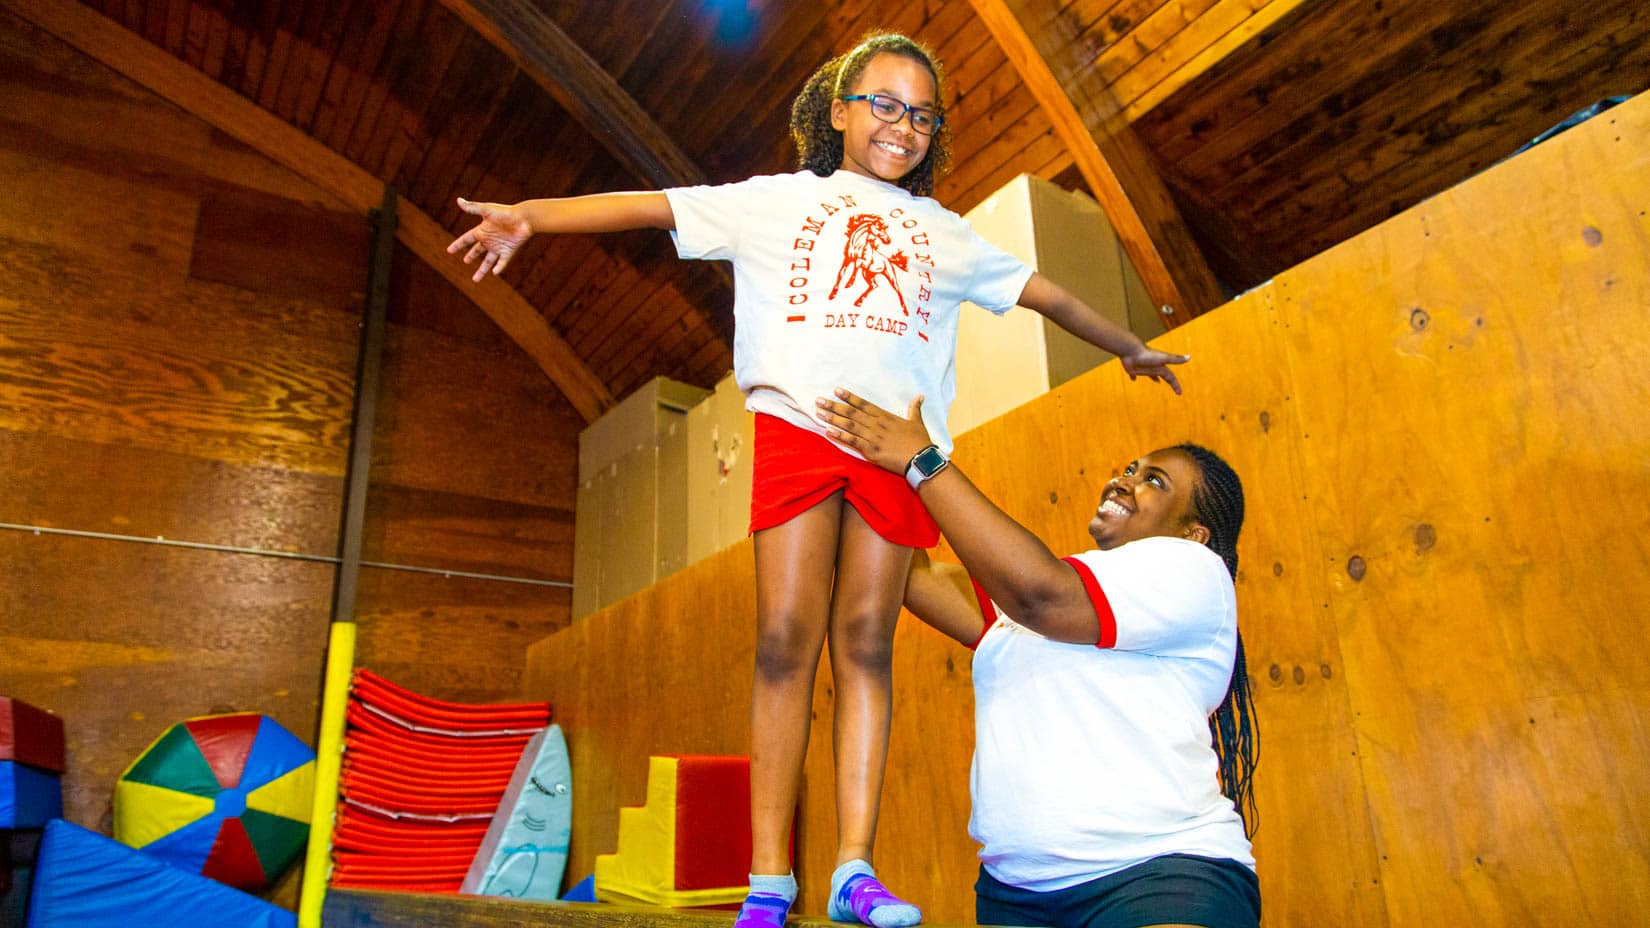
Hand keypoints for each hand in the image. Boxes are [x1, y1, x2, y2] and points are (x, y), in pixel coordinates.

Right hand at [447, 198, 532, 281]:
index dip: (458, 245)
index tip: (449, 251)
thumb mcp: (486, 210)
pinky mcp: (509, 251)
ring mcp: (499, 246)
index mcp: (482, 230)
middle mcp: (490, 240)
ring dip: (481, 270)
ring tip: (475, 280)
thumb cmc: (505, 212)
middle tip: (465, 261)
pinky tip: (494, 273)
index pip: (467, 239)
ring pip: (488, 261)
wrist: (524, 218)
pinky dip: (498, 268)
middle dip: (471, 256)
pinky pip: (502, 262)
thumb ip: (472, 208)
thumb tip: (458, 200)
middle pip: (477, 250)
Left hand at [815, 389, 932, 474]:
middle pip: (852, 413)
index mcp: (885, 416)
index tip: (836, 390)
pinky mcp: (871, 451)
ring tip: (819, 413)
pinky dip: (840, 435)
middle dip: (834, 406)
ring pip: (849, 425)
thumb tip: (919, 396)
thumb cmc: (920, 441)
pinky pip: (852, 441)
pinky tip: (828, 431)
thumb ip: (914, 408)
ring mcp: (873, 437)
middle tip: (819, 400)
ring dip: (833, 418)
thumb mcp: (917, 422)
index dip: (849, 397)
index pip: (863, 404)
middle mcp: (876, 424)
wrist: (921, 459)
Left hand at [1119, 344, 1189, 394]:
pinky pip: (1134, 374)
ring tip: (1157, 381)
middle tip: (1173, 387)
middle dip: (1169, 381)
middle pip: (1163, 375)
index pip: (1171, 377)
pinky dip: (1134, 376)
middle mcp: (1153, 367)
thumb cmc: (1148, 355)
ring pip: (1151, 374)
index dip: (1175, 385)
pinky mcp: (1133, 369)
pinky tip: (1133, 379)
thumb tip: (1189, 357)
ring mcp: (1143, 368)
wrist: (1131, 350)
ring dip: (1154, 377)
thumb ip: (1175, 359)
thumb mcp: (1163, 358)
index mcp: (1161, 367)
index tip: (1179, 393)